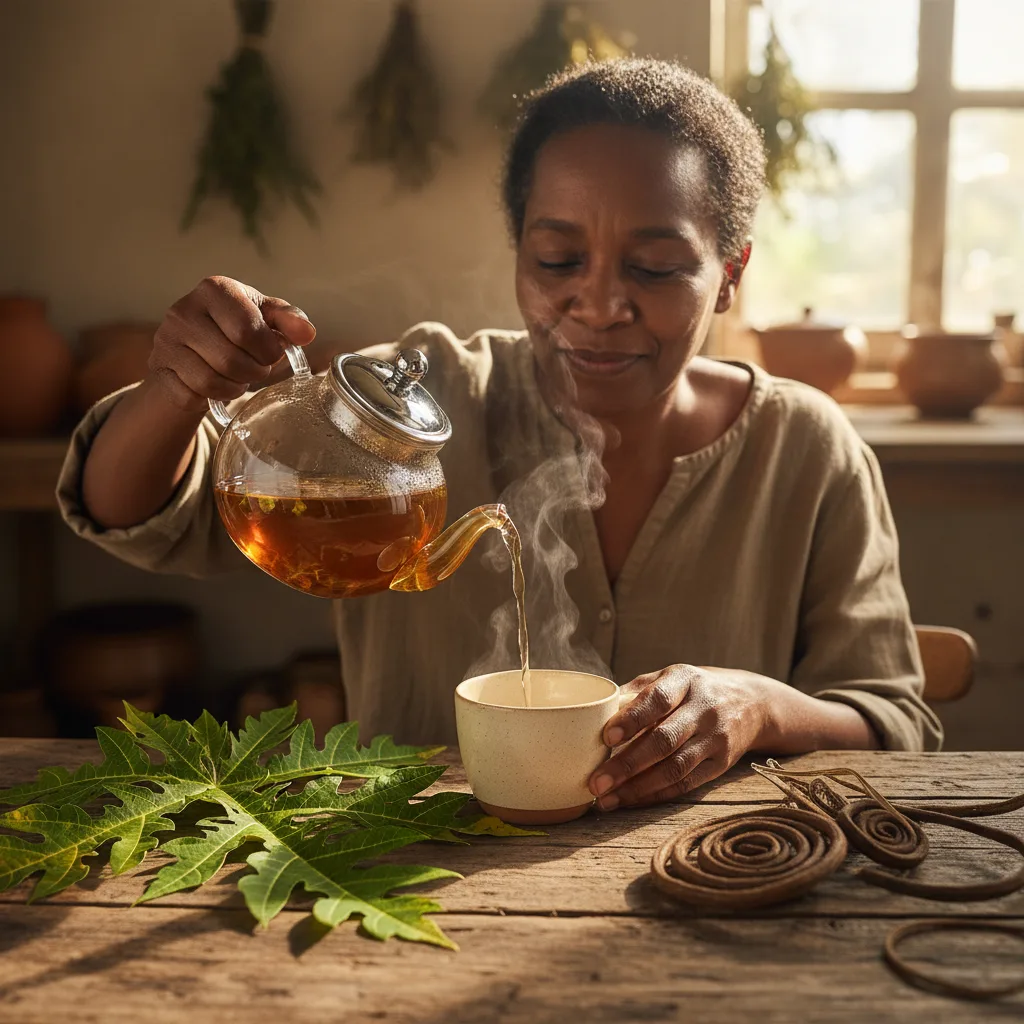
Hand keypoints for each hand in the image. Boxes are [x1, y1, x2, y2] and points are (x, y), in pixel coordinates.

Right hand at [148, 276, 316, 412]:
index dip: (268, 350)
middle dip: (254, 371)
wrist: (195, 347)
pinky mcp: (158, 368)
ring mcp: (165, 340)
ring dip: (235, 387)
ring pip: (210, 381)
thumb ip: (289, 321)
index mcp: (214, 289)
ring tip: (239, 377)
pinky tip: (216, 386)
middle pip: (230, 359)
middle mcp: (183, 310)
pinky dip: (211, 398)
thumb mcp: (266, 317)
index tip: (271, 352)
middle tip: (257, 368)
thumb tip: (306, 333)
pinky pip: (191, 396)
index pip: (247, 330)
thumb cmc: (237, 329)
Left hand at [588, 665, 770, 809]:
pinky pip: (686, 784)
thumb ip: (636, 691)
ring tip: (606, 799)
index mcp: (685, 680)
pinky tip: (630, 800)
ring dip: (638, 788)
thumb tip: (596, 710)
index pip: (658, 699)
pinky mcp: (721, 764)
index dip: (633, 718)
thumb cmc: (694, 689)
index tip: (607, 736)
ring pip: (675, 768)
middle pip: (664, 740)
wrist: (752, 702)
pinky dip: (656, 795)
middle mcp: (704, 709)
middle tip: (596, 782)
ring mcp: (715, 739)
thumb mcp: (670, 677)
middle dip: (628, 764)